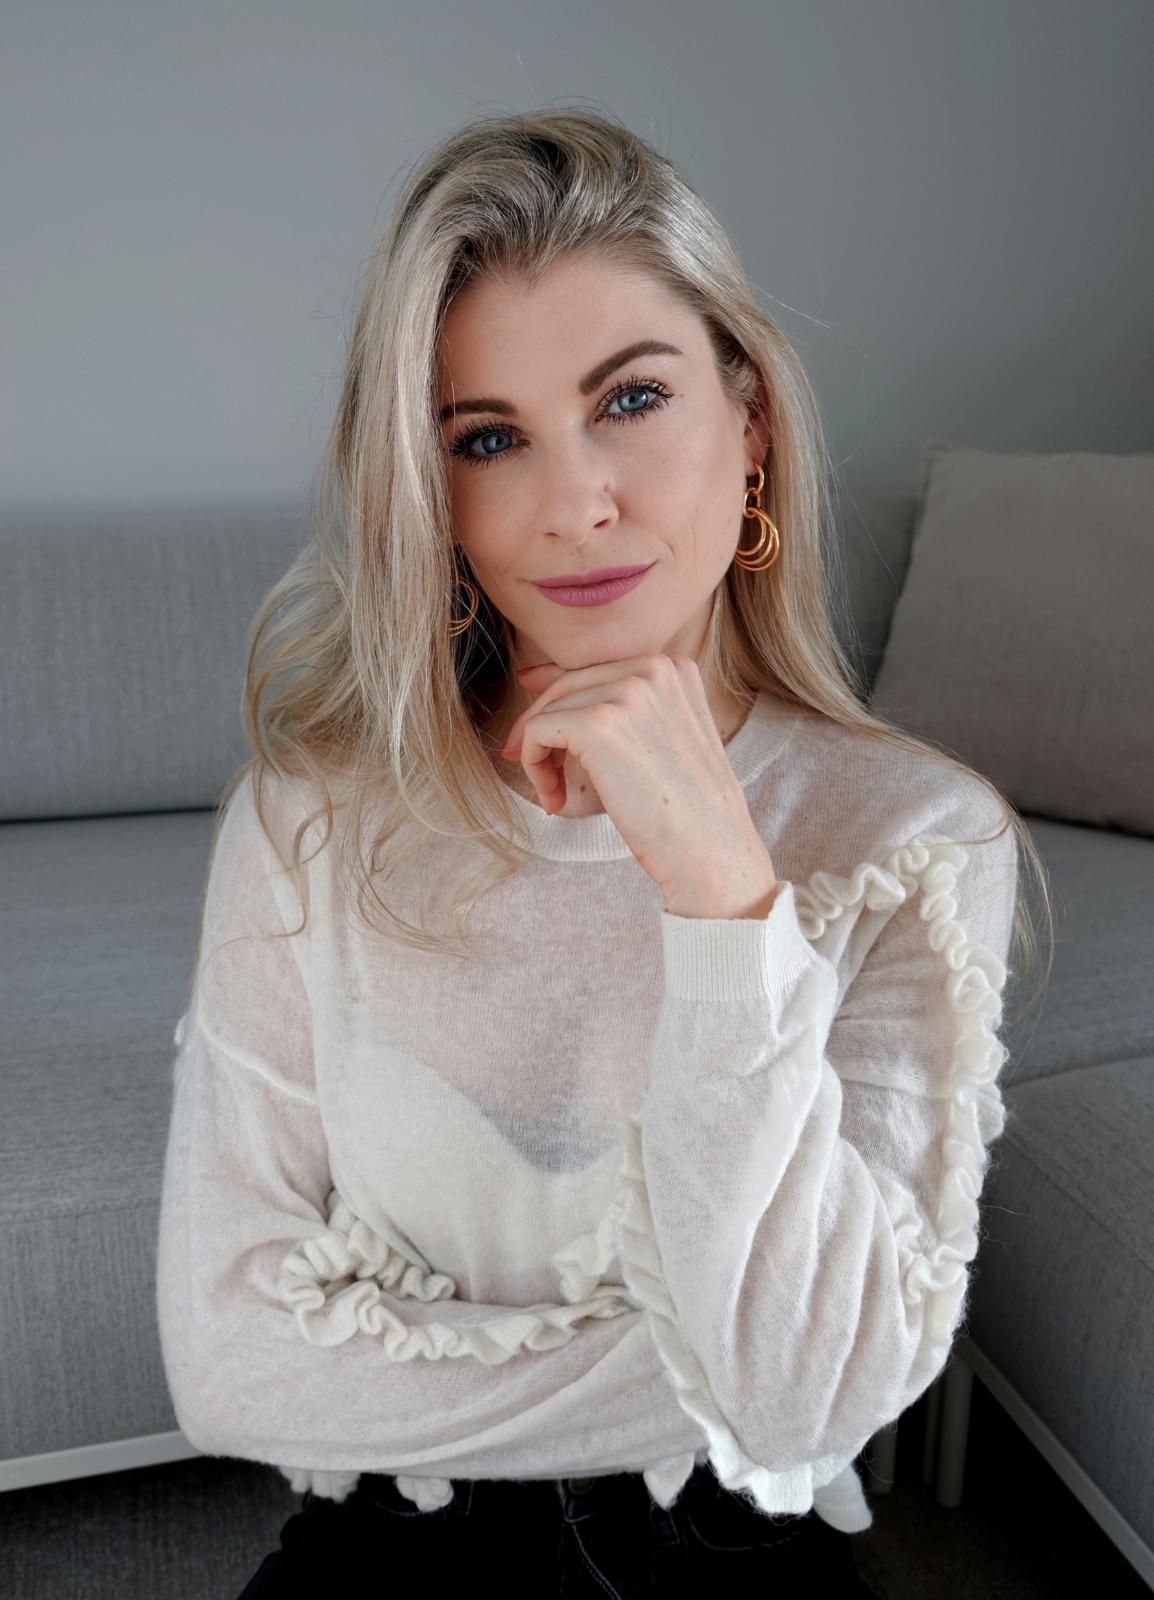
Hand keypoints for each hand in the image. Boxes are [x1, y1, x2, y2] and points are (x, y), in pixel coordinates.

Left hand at [499, 654, 781, 917]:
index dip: (555, 696)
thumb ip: (624, 709)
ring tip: (555, 795)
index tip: (529, 726)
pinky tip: (555, 800)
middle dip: (539, 728)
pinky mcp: (597, 724)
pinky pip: (536, 732)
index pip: (595, 669)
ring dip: (539, 757)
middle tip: (533, 768)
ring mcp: (628, 692)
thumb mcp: (664, 738)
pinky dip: (534, 767)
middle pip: (567, 686)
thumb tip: (547, 683)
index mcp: (673, 667)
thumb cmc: (686, 810)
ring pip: (548, 711)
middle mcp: (653, 668)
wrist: (710, 850)